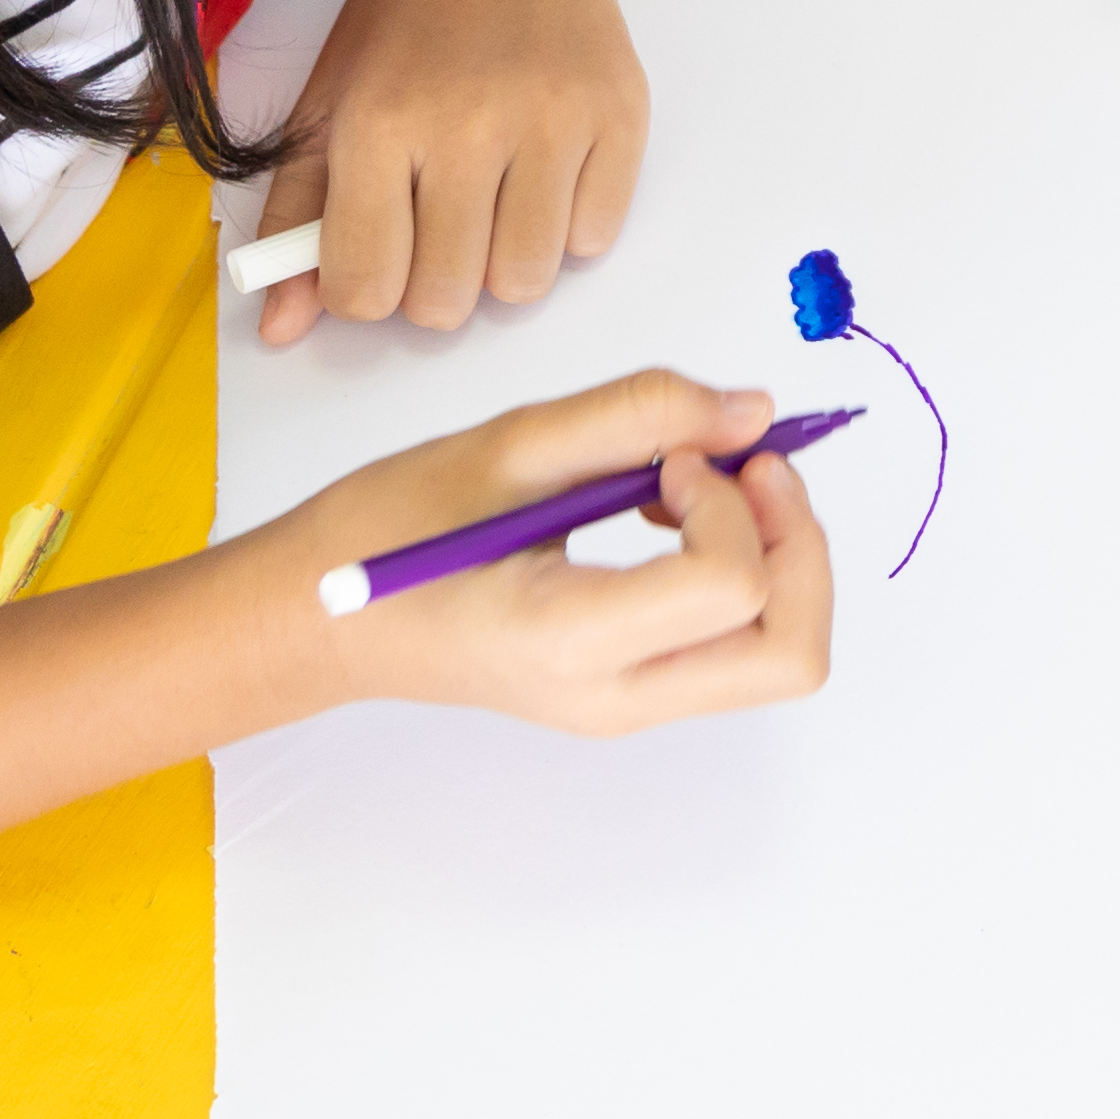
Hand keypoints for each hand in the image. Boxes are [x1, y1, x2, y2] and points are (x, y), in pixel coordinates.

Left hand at [250, 0, 648, 344]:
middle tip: (436, 231)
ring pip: (524, 284)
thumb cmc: (409, 18)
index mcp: (376, 122)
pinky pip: (594, 240)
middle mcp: (465, 124)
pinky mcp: (620, 118)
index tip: (376, 259)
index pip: (364, 287)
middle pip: (446, 301)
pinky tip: (545, 171)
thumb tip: (281, 329)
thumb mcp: (328, 102)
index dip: (365, 293)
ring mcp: (552, 122)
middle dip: (434, 286)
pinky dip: (568, 226)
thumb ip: (298, 217)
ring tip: (493, 203)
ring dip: (503, 264)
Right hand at [284, 373, 834, 736]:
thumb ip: (637, 415)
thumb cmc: (388, 532)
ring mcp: (627, 706)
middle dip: (798, 545)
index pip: (730, 587)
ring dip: (775, 557)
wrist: (321, 620)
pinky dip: (742, 571)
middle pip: (791, 654)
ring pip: (778, 656)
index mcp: (569, 641)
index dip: (730, 501)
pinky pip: (736, 645)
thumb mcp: (507, 447)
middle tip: (745, 467)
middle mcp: (612, 697)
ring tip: (697, 488)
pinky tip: (672, 516)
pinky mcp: (631, 691)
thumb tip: (754, 412)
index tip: (673, 457)